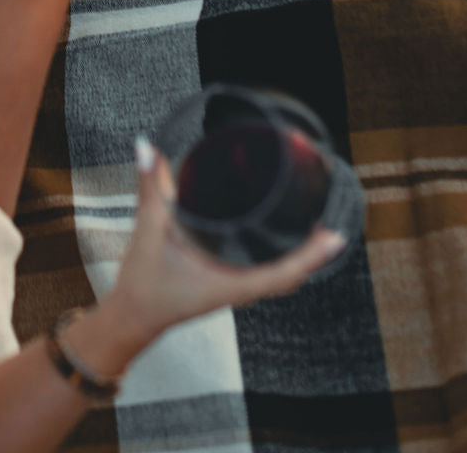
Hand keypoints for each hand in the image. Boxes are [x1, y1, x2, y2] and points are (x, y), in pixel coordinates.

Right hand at [101, 143, 347, 351]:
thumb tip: (148, 147)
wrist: (131, 318)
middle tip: (331, 225)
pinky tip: (280, 242)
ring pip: (278, 277)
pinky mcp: (225, 285)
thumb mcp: (148, 231)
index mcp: (229, 282)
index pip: (282, 272)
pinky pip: (264, 275)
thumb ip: (151, 187)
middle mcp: (238, 289)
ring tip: (316, 230)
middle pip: (289, 275)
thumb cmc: (143, 284)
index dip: (312, 256)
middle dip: (313, 254)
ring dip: (299, 258)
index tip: (335, 238)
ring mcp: (233, 290)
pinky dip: (279, 260)